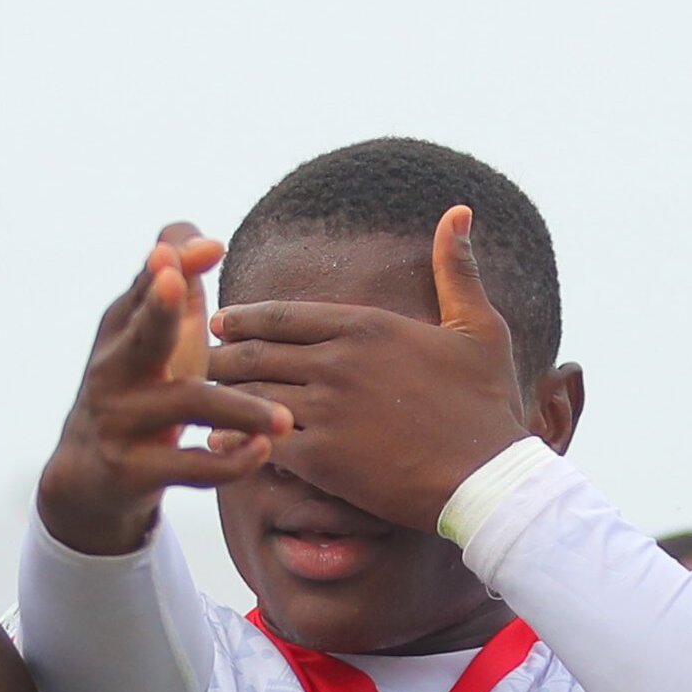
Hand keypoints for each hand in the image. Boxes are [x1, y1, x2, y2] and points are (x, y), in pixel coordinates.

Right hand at [36, 227, 294, 555]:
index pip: (147, 289)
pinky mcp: (131, 469)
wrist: (90, 474)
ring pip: (183, 406)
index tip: (209, 246)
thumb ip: (175, 283)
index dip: (174, 265)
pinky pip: (186, 466)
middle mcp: (114, 368)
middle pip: (141, 334)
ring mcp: (119, 420)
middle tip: (182, 285)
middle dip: (160, 309)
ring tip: (284, 418)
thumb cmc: (140, 387)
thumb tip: (200, 234)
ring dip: (238, 410)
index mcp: (122, 329)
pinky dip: (227, 461)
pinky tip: (262, 450)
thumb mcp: (151, 335)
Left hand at [205, 208, 536, 531]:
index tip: (224, 324)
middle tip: (202, 365)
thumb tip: (458, 213)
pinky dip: (240, 440)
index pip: (281, 314)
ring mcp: (326, 407)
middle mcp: (337, 359)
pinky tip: (227, 443)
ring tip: (205, 404)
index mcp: (365, 325)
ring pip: (250, 394)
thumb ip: (456, 271)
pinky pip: (262, 440)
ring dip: (224, 399)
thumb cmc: (486, 406)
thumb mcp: (478, 328)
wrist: (490, 478)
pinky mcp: (322, 457)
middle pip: (254, 352)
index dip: (244, 319)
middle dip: (222, 359)